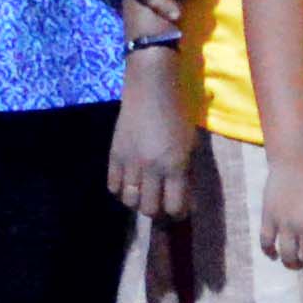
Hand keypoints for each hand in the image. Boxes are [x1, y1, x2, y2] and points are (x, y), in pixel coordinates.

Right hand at [112, 71, 203, 221]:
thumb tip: (186, 196)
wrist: (151, 89)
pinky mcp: (113, 155)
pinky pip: (112, 186)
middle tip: (162, 204)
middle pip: (149, 209)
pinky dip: (121, 191)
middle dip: (158, 212)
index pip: (174, 207)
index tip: (181, 211)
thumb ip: (186, 170)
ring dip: (138, 202)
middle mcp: (151, 168)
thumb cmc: (178, 114)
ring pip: (129, 201)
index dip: (179, 214)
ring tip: (146, 195)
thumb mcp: (190, 144)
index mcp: (175, 165)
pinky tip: (130, 185)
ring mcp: (129, 163)